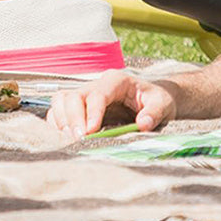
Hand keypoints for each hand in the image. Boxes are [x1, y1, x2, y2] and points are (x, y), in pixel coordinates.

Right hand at [46, 72, 177, 139]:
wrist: (152, 98)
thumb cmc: (157, 100)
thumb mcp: (163, 104)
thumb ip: (154, 112)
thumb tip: (142, 124)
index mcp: (115, 80)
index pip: (97, 94)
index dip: (92, 112)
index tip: (91, 131)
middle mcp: (96, 85)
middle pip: (73, 96)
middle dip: (73, 118)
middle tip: (79, 140)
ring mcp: (85, 94)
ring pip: (61, 100)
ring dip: (62, 121)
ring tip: (70, 140)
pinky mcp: (79, 106)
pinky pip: (59, 111)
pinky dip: (58, 124)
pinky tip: (64, 138)